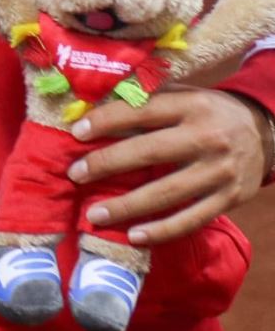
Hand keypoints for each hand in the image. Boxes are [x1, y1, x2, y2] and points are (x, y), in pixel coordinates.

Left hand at [68, 87, 266, 245]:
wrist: (265, 133)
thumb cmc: (208, 112)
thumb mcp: (184, 95)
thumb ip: (147, 100)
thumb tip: (92, 107)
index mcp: (192, 106)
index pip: (142, 111)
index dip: (107, 121)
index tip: (76, 133)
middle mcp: (207, 138)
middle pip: (150, 153)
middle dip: (107, 164)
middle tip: (75, 174)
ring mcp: (220, 172)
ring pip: (167, 193)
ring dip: (127, 206)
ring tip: (94, 214)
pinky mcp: (230, 199)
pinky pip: (191, 220)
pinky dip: (162, 230)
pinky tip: (133, 235)